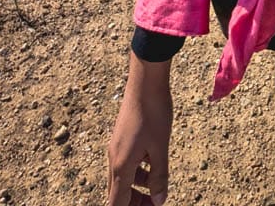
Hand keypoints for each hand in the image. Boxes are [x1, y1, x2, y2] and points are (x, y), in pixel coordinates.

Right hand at [106, 54, 173, 205]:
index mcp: (121, 165)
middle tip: (154, 203)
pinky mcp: (121, 137)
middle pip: (117, 194)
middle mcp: (114, 158)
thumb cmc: (154, 112)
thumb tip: (159, 201)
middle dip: (134, 202)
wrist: (145, 81)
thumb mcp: (160, 146)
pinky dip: (137, 170)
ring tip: (157, 186)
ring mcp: (116, 147)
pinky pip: (125, 162)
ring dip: (137, 186)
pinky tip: (153, 162)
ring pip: (122, 177)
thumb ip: (159, 176)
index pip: (117, 204)